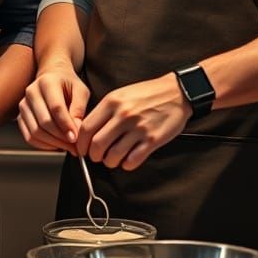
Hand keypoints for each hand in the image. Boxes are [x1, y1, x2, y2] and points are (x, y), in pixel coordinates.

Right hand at [18, 63, 88, 155]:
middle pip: (44, 121)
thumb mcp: (80, 91)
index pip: (56, 107)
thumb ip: (79, 108)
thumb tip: (76, 130)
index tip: (76, 137)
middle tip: (74, 145)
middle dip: (60, 137)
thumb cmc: (67, 84)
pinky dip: (43, 145)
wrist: (52, 78)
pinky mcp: (20, 116)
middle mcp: (32, 92)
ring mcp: (24, 105)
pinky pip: (29, 136)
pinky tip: (56, 144)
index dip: (66, 125)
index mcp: (47, 82)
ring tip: (67, 146)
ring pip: (35, 131)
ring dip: (53, 143)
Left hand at [77, 73, 191, 169]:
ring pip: (113, 155)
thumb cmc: (147, 94)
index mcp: (112, 102)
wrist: (177, 92)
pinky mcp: (152, 140)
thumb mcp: (121, 95)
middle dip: (94, 156)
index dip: (81, 143)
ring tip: (112, 160)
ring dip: (109, 162)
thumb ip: (104, 111)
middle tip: (97, 157)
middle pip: (97, 144)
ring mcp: (138, 128)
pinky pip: (133, 160)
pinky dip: (126, 165)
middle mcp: (123, 115)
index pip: (87, 128)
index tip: (82, 149)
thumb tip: (88, 131)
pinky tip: (127, 161)